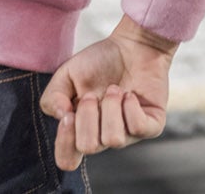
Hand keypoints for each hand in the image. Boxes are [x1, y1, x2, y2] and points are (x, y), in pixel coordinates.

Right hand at [39, 15, 176, 170]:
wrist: (132, 45)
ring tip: (114, 89)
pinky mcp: (151, 126)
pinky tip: (130, 95)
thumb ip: (53, 96)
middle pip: (88, 147)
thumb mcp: (66, 74)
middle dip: (88, 115)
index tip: (68, 115)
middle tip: (93, 94)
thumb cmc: (99, 62)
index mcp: (81, 130)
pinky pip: (137, 128)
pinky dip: (131, 106)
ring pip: (113, 140)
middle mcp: (103, 137)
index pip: (67, 160)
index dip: (64, 142)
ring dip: (110, 108)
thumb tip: (62, 117)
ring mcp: (128, 134)